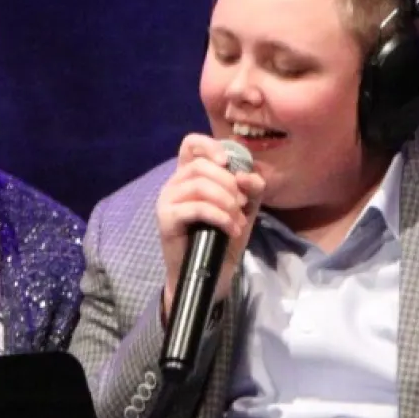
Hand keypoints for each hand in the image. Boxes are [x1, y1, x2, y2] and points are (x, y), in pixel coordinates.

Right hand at [156, 135, 264, 319]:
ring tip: (238, 221)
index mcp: (190, 175)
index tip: (228, 163)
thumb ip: (251, 187)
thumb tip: (246, 176)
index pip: (190, 144)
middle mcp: (174, 183)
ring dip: (227, 202)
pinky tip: (231, 229)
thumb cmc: (223, 238)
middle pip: (201, 165)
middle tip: (242, 205)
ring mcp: (167, 200)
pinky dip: (220, 217)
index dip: (209, 146)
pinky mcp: (166, 218)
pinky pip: (196, 207)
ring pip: (199, 185)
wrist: (210, 273)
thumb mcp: (245, 208)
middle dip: (228, 184)